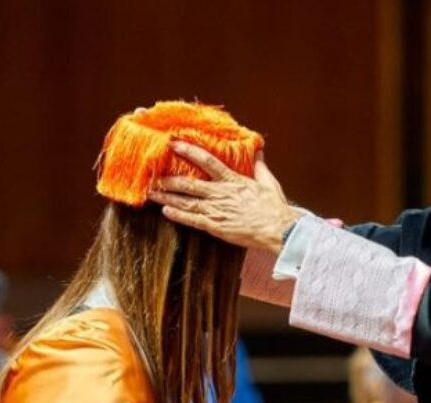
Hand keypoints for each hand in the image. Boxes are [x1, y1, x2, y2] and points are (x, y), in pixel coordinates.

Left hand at [148, 142, 300, 253]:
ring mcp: (217, 210)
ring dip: (167, 197)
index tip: (174, 144)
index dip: (189, 151)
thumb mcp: (268, 182)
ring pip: (186, 201)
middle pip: (189, 183)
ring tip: (152, 193)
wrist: (278, 229)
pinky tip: (165, 212)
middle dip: (169, 179)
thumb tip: (258, 150)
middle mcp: (221, 193)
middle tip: (153, 175)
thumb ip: (259, 166)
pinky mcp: (216, 226)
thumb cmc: (274, 207)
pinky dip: (178, 216)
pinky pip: (193, 220)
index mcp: (233, 180)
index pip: (207, 161)